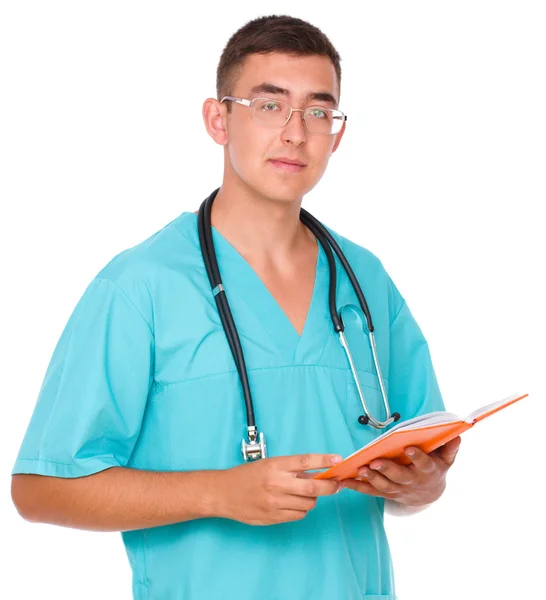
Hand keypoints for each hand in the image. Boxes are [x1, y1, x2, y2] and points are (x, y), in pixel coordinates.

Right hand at [214, 454, 341, 524]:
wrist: (224, 493)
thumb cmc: (246, 476)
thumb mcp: (268, 464)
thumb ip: (290, 469)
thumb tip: (315, 472)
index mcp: (275, 466)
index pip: (306, 461)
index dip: (324, 460)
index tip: (338, 460)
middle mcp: (277, 483)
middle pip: (313, 487)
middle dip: (330, 486)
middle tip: (337, 484)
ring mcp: (275, 502)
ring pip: (309, 503)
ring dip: (313, 499)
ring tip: (306, 494)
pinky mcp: (274, 517)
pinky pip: (298, 515)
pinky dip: (302, 509)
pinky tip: (295, 503)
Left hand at [341, 436, 461, 506]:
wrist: (429, 495)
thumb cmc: (436, 468)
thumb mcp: (446, 459)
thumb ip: (449, 448)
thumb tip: (457, 435)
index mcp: (428, 471)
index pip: (424, 464)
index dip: (417, 457)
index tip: (408, 448)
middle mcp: (412, 483)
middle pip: (399, 477)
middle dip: (386, 470)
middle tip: (374, 462)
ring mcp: (398, 490)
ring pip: (383, 486)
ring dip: (370, 478)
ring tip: (359, 469)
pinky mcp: (386, 493)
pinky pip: (370, 491)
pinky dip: (357, 486)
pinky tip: (344, 480)